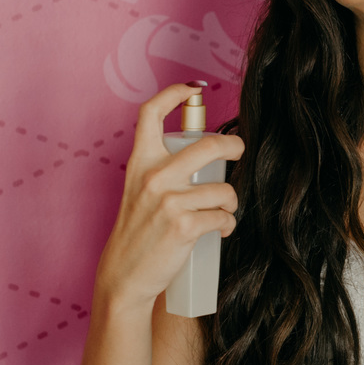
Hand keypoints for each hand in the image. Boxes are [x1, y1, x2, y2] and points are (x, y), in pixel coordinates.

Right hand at [95, 83, 244, 310]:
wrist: (124, 276)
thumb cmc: (139, 233)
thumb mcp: (142, 191)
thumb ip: (166, 170)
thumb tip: (210, 154)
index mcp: (140, 162)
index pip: (150, 114)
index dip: (174, 94)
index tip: (193, 88)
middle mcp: (153, 175)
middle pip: (209, 145)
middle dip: (235, 147)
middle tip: (239, 152)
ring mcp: (168, 199)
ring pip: (224, 189)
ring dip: (231, 203)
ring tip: (222, 213)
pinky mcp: (183, 224)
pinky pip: (224, 216)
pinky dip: (228, 225)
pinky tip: (220, 230)